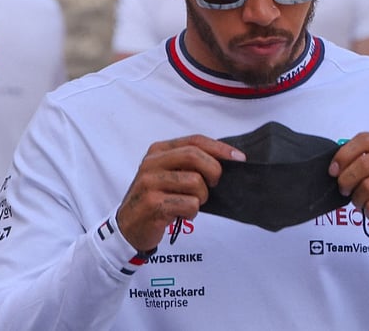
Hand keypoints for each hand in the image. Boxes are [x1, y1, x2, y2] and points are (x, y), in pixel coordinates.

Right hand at [116, 135, 243, 251]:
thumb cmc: (156, 198)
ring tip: (191, 203)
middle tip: (214, 185)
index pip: (195, 141)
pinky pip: (189, 204)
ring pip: (195, 182)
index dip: (220, 148)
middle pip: (195, 156)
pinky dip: (192, 212)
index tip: (239, 159)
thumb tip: (227, 160)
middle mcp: (151, 163)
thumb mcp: (168, 174)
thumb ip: (190, 164)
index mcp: (158, 151)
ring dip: (202, 197)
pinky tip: (181, 215)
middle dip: (213, 171)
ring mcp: (150, 183)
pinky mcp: (153, 204)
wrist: (128, 227)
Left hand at [328, 132, 368, 243]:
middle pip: (365, 163)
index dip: (344, 155)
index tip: (333, 170)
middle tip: (344, 190)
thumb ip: (357, 161)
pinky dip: (368, 211)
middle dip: (347, 179)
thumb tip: (335, 166)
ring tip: (362, 201)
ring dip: (358, 198)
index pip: (365, 140)